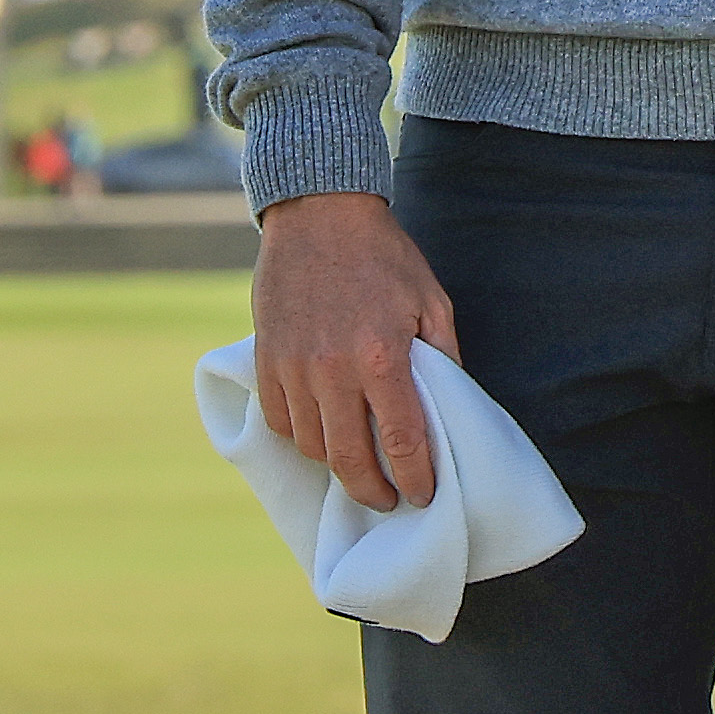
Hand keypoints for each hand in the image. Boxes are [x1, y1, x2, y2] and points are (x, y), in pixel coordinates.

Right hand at [252, 191, 462, 514]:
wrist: (318, 213)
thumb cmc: (383, 256)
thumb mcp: (430, 300)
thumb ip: (443, 357)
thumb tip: (449, 406)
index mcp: (382, 356)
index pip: (403, 441)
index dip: (416, 478)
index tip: (423, 495)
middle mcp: (333, 369)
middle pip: (349, 459)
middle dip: (373, 491)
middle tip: (388, 500)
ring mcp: (293, 366)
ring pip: (311, 445)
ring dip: (336, 464)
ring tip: (356, 464)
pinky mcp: (265, 358)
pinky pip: (278, 420)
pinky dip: (300, 435)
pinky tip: (320, 431)